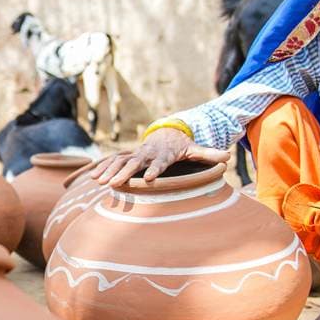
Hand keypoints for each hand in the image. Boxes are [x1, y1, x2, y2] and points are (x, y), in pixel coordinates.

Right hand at [88, 129, 229, 186]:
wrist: (167, 135)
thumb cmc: (182, 147)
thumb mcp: (196, 149)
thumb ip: (209, 154)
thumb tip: (228, 156)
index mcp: (163, 154)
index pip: (160, 162)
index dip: (155, 169)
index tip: (150, 179)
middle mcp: (147, 153)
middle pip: (135, 163)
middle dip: (125, 173)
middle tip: (114, 184)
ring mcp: (135, 154)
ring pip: (120, 162)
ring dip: (109, 172)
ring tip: (98, 182)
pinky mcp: (128, 156)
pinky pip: (113, 162)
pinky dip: (102, 168)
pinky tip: (92, 177)